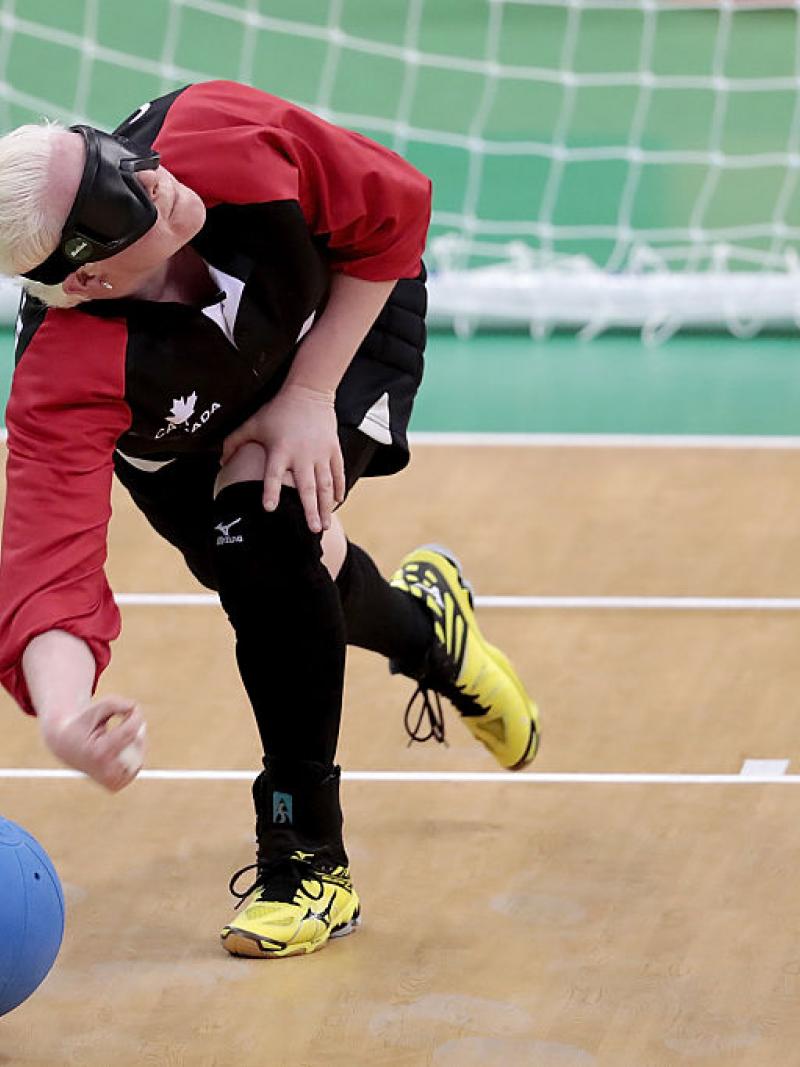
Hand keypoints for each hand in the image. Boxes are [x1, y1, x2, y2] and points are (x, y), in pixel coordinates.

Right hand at [39, 695, 146, 792]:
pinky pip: (135, 766)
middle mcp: (104, 771)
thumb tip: (135, 709)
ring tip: (117, 736)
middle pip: (137, 744)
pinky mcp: (115, 786)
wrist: (65, 746)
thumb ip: (116, 704)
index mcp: (98, 753)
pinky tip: (119, 748)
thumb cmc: (84, 723)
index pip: (131, 731)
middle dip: (135, 729)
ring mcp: (111, 782)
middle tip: (121, 723)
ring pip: (139, 756)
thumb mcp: (97, 707)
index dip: (135, 715)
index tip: (132, 707)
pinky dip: (131, 755)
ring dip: (134, 742)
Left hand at [221, 383, 345, 532]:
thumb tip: (221, 462)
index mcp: (280, 450)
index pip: (273, 474)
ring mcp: (319, 453)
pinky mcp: (332, 449)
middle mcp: (301, 454)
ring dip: (325, 506)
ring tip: (324, 526)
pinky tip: (337, 502)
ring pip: (325, 484)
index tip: (269, 509)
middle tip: (313, 530)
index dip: (271, 491)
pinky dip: (338, 487)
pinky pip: (337, 472)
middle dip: (310, 510)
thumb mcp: (253, 423)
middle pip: (306, 487)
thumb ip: (234, 442)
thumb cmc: (278, 409)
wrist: (309, 392)